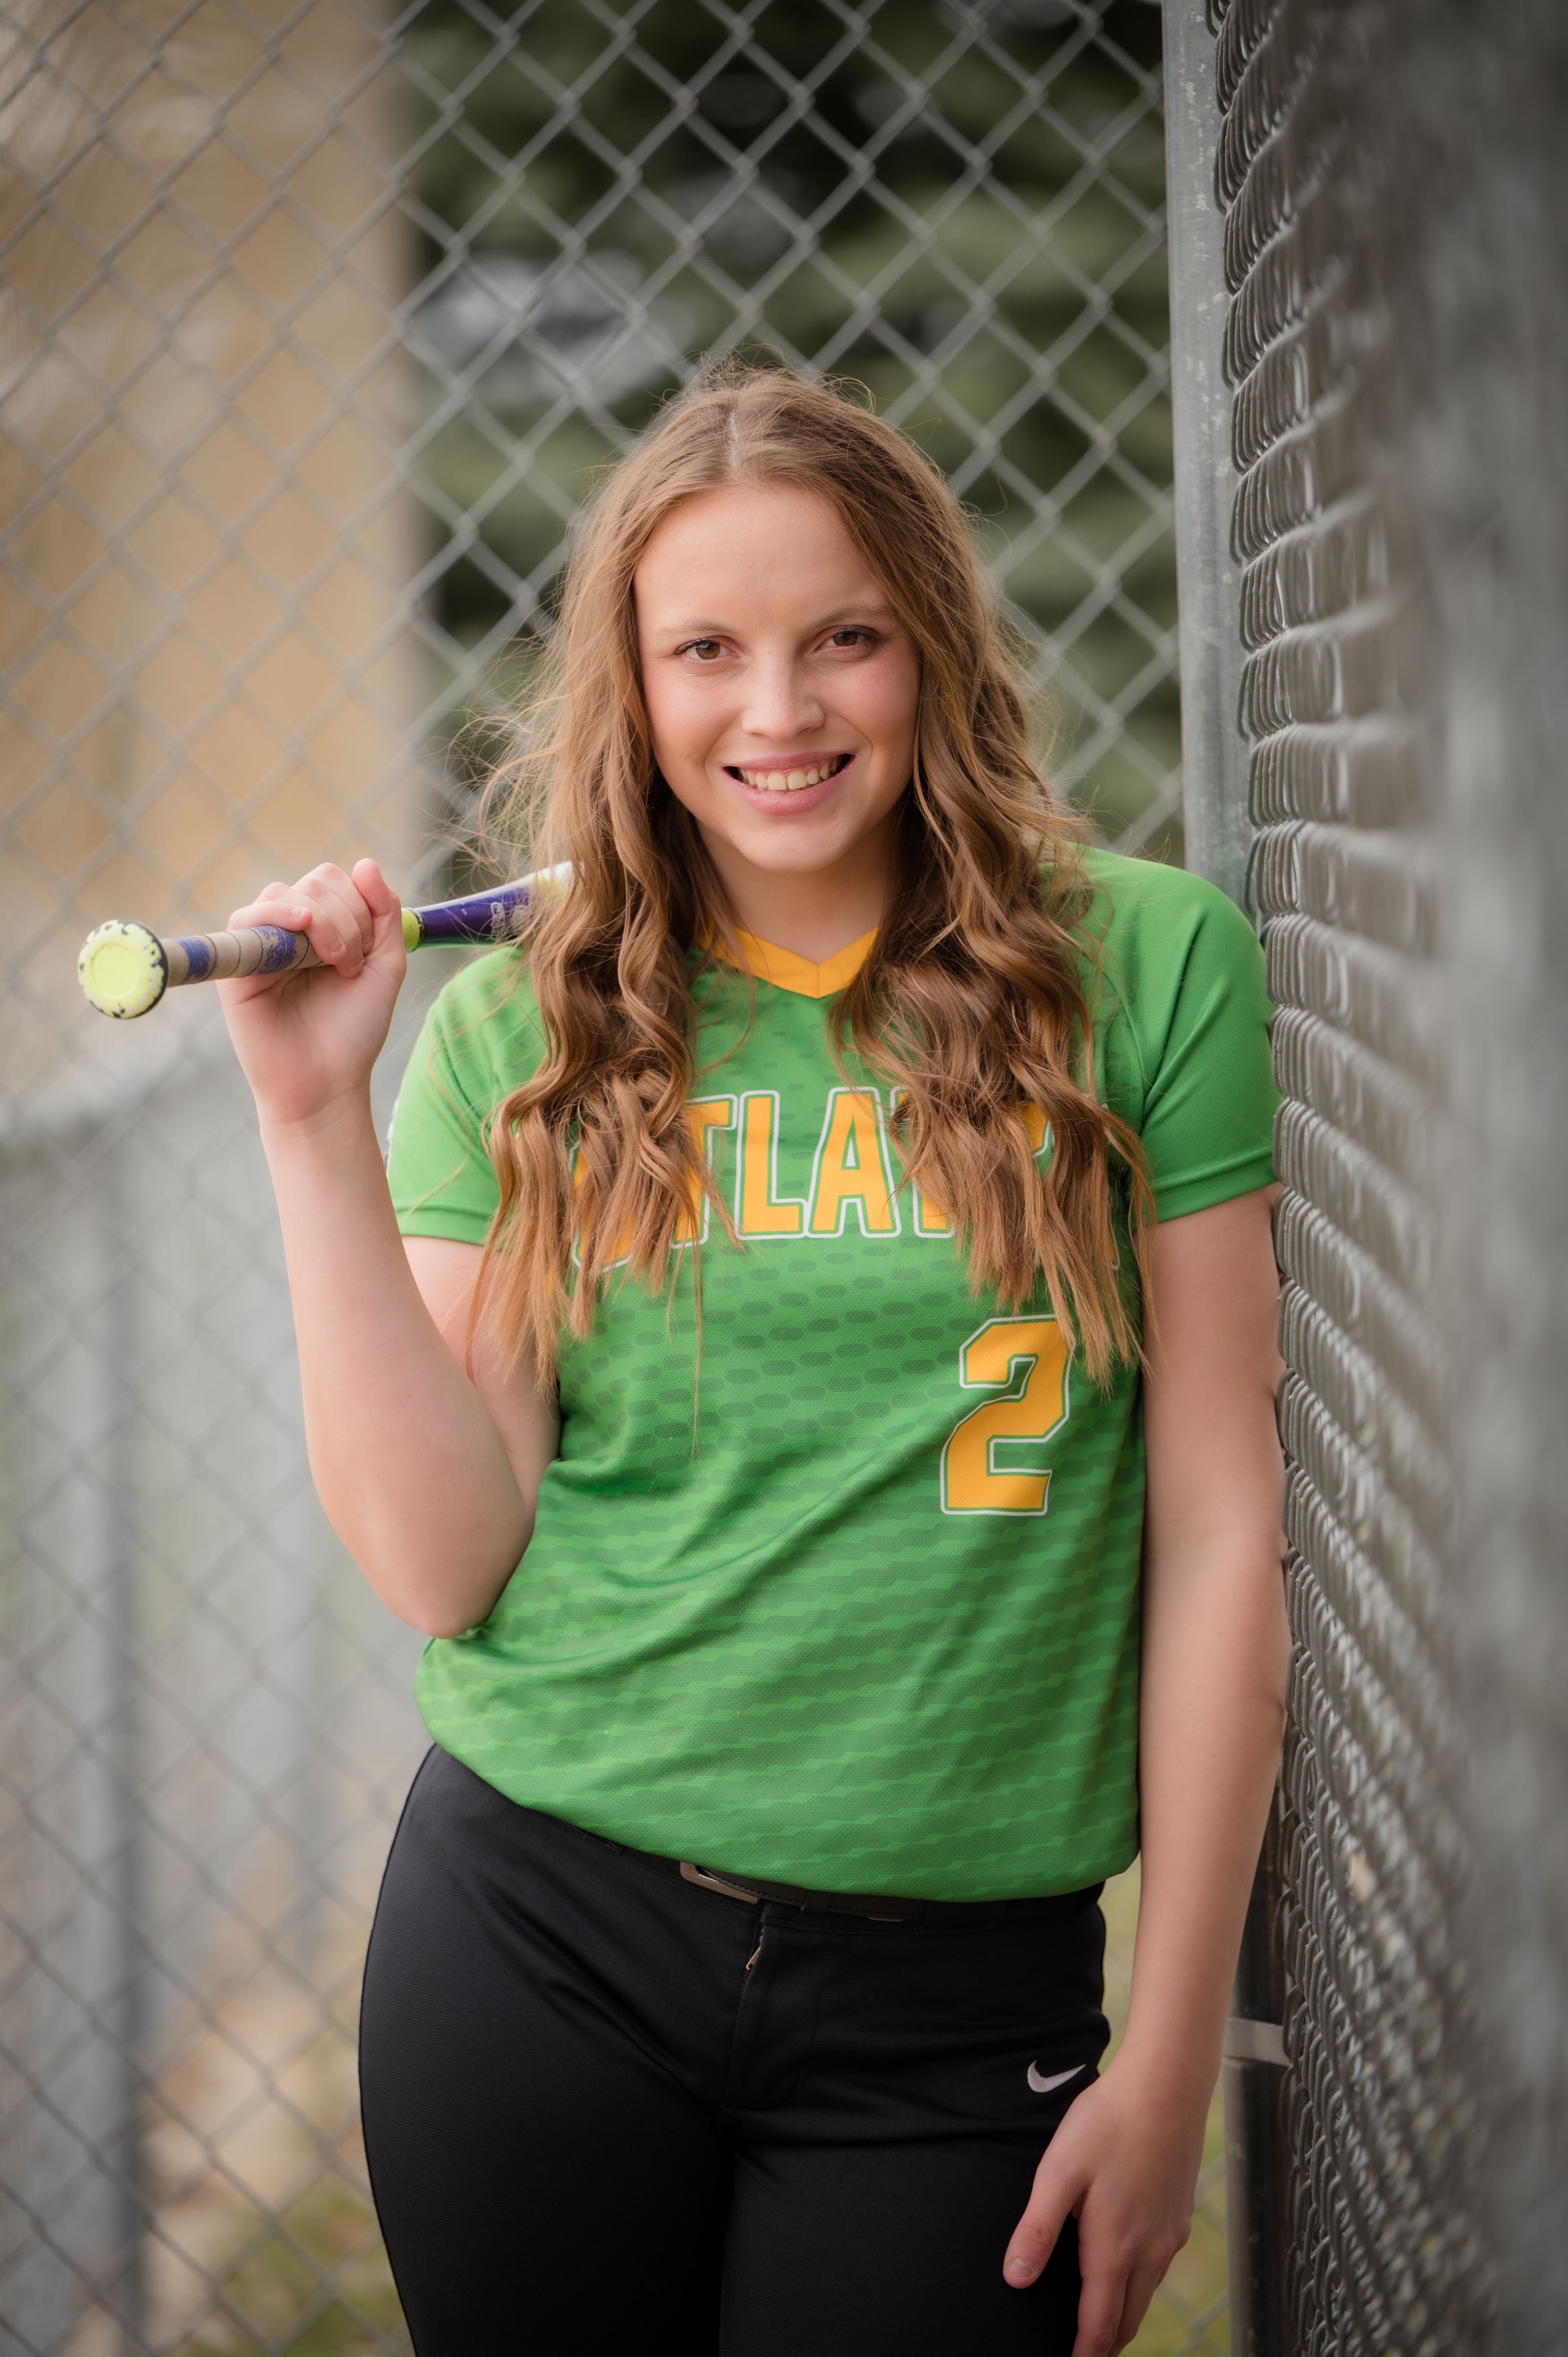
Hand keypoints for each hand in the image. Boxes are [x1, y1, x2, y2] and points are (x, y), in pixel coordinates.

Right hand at [217, 859, 406, 1128]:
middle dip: (345, 917)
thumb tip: (365, 863)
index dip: (359, 904)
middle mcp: (290, 933)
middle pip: (315, 882)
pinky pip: (247, 917)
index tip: (367, 951)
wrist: (327, 1083)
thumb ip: (384, 914)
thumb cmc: (353, 1031)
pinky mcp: (237, 965)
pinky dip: (277, 914)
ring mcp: (262, 945)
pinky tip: (300, 930)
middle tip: (349, 965)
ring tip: (332, 963)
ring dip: (322, 920)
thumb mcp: (385, 967)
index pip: (336, 881)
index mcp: (324, 930)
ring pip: (285, 893)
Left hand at [1002, 2053, 1206, 2355]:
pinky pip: (1159, 2264)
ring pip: (1146, 2293)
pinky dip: (1141, 2281)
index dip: (1084, 2353)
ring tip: (1103, 2321)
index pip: (1100, 2324)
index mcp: (1114, 2247)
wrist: (1166, 2086)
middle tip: (1085, 2353)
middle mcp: (1149, 2250)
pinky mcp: (1179, 2213)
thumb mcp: (1058, 2172)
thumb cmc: (1107, 2123)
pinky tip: (1127, 2265)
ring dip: (1124, 2313)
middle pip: (1128, 2319)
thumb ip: (1036, 2229)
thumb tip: (1016, 2278)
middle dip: (1106, 2343)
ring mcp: (1169, 2234)